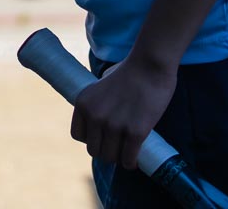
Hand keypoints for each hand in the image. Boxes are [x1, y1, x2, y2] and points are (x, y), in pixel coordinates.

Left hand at [70, 55, 177, 169]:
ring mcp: (114, 125)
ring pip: (110, 157)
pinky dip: (131, 163)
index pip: (78, 136)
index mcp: (83, 103)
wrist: (150, 65)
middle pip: (94, 150)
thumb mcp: (101, 85)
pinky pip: (128, 159)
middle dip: (106, 151)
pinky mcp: (134, 132)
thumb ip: (97, 102)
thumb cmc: (130, 72)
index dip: (91, 139)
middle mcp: (95, 116)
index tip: (102, 137)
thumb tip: (100, 119)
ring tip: (127, 153)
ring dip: (119, 158)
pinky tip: (135, 159)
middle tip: (118, 147)